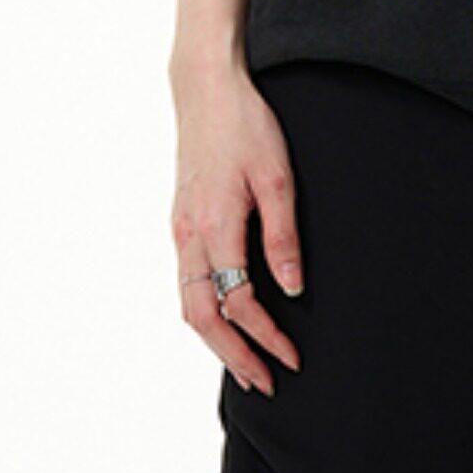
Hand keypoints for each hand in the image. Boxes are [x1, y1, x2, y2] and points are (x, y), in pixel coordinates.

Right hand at [171, 59, 301, 396]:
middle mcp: (189, 236)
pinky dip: (205, 314)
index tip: (292, 357)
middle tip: (265, 384)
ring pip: (188, 304)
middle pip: (202, 317)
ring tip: (246, 365)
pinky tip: (226, 323)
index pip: (239, 302)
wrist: (204, 89)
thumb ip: (283, 237)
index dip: (266, 336)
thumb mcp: (279, 178)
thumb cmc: (245, 125)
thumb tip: (292, 288)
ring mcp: (180, 231)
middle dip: (234, 356)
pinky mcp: (180, 224)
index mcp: (215, 227)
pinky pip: (186, 284)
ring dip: (216, 341)